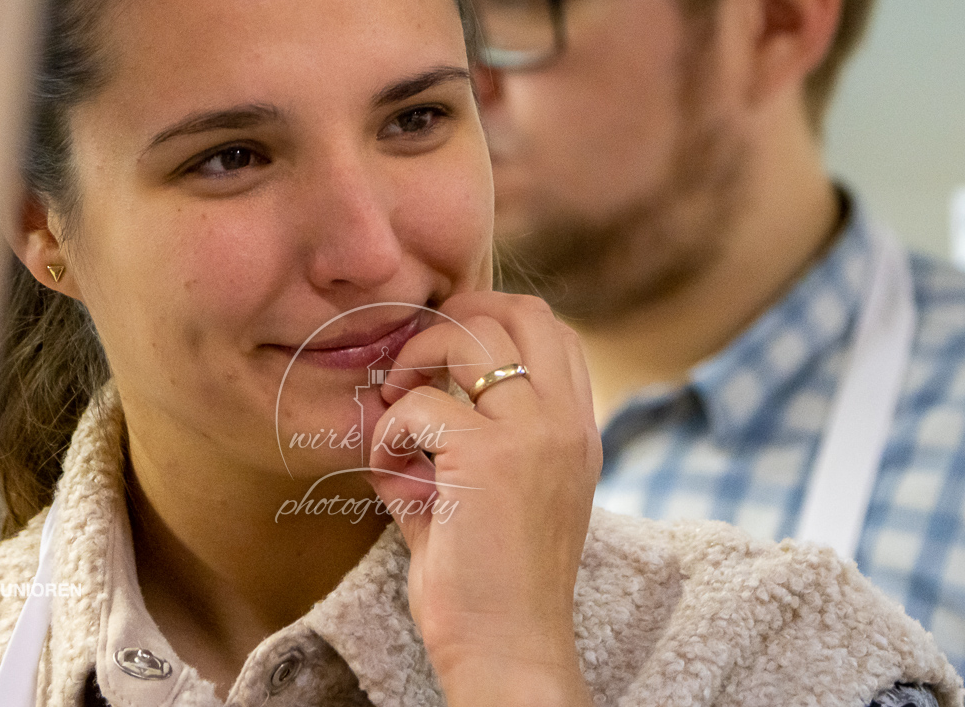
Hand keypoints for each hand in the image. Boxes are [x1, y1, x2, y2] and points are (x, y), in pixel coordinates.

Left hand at [365, 292, 601, 706]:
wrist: (507, 652)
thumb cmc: (491, 586)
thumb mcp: (490, 496)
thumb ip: (460, 443)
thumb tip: (399, 402)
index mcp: (577, 431)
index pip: (551, 330)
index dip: (491, 321)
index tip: (442, 357)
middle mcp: (566, 423)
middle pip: (520, 311)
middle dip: (454, 320)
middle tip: (414, 366)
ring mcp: (534, 435)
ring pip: (470, 337)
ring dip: (417, 359)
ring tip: (397, 406)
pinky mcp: (488, 458)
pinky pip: (419, 404)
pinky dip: (388, 428)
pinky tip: (389, 469)